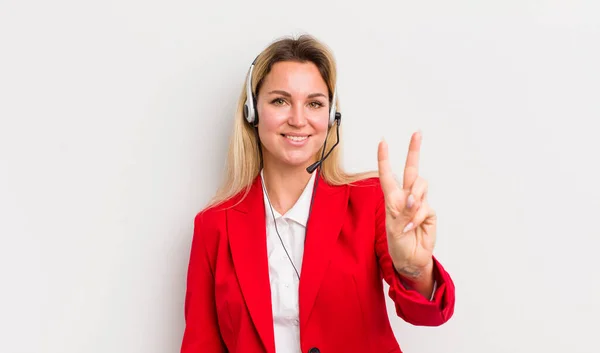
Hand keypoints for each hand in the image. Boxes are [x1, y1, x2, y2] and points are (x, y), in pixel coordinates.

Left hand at [377, 132, 436, 279]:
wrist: (411, 259)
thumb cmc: (398, 243)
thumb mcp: (394, 228)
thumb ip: (403, 212)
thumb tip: (414, 199)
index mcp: (392, 198)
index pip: (387, 175)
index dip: (384, 159)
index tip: (382, 142)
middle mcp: (405, 197)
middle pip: (411, 170)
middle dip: (414, 150)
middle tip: (417, 133)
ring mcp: (418, 203)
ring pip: (420, 186)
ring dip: (415, 198)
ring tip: (409, 215)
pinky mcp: (429, 212)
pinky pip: (425, 206)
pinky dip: (418, 216)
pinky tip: (413, 227)